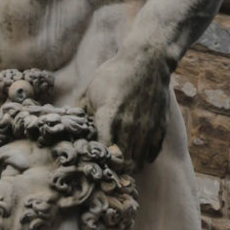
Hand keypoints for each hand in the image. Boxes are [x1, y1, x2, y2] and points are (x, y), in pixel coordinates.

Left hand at [81, 48, 170, 167]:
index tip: (92, 162)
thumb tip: (69, 126)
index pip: (101, 152)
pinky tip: (138, 155)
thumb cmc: (116, 73)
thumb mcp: (92, 88)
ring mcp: (146, 128)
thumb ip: (82, 110)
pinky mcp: (159, 126)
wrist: (148, 60)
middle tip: (107, 169)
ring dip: (129, 165)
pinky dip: (145, 158)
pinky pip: (153, 153)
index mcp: (108, 116)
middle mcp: (129, 126)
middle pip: (121, 163)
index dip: (96, 161)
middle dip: (113, 169)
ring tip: (122, 164)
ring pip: (138, 162)